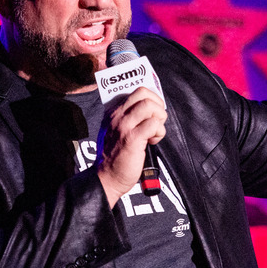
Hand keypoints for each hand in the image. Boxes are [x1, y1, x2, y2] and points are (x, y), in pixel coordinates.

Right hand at [97, 87, 166, 206]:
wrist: (107, 177)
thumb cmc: (115, 156)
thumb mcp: (116, 131)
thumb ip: (129, 118)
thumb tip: (150, 109)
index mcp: (113, 112)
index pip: (136, 91)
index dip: (151, 98)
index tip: (155, 111)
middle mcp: (117, 116)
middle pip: (143, 93)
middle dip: (157, 104)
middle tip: (157, 119)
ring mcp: (124, 126)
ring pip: (150, 106)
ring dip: (159, 118)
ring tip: (155, 131)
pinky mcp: (132, 138)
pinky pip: (153, 124)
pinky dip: (159, 132)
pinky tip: (153, 141)